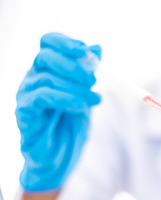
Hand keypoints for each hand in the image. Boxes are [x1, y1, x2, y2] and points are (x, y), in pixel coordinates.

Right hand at [15, 33, 100, 191]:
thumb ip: (89, 73)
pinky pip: (41, 98)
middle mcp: (33, 78)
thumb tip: (98, 47)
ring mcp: (25, 95)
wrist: (61, 157)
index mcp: (47, 70)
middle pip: (44, 56)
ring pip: (46, 79)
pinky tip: (81, 107)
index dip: (66, 43)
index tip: (87, 52)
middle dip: (73, 66)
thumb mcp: (86, 96)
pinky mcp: (23, 114)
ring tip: (96, 99)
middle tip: (94, 80)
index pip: (48, 43)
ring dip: (76, 88)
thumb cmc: (71, 125)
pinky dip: (65, 99)